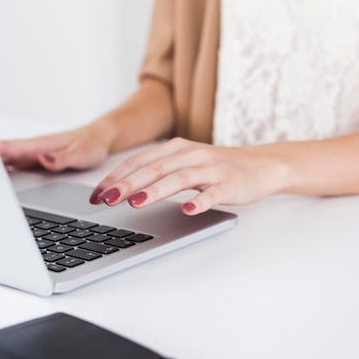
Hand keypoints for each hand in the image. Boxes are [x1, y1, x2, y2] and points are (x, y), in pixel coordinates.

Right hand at [0, 124, 113, 171]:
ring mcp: (31, 154)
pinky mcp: (34, 160)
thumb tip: (43, 159)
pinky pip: (12, 163)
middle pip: (1, 154)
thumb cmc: (91, 145)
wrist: (100, 139)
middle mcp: (32, 149)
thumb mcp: (81, 155)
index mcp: (40, 146)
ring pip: (4, 159)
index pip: (9, 149)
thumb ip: (62, 159)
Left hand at [90, 137, 289, 214]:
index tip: (96, 194)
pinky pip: (212, 193)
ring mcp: (212, 169)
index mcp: (178, 148)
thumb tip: (122, 187)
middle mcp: (192, 155)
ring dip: (156, 190)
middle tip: (105, 199)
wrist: (263, 165)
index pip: (140, 161)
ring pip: (179, 178)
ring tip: (135, 203)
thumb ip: (160, 170)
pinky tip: (187, 210)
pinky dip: (199, 201)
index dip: (115, 176)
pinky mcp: (229, 184)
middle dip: (127, 184)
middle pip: (155, 168)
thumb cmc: (220, 167)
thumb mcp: (187, 162)